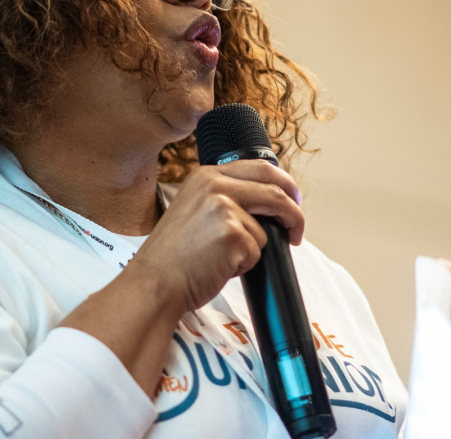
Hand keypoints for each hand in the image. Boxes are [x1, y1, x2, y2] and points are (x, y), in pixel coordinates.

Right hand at [128, 159, 304, 313]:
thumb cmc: (173, 256)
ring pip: (266, 228)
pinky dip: (245, 265)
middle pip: (275, 190)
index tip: (293, 198)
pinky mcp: (232, 232)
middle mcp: (214, 184)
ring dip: (253, 249)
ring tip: (223, 259)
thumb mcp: (194, 209)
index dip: (283, 184)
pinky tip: (219, 267)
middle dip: (293, 211)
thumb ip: (223, 197)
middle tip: (296, 228)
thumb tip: (266, 205)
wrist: (154, 283)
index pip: (260, 168)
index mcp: (205, 175)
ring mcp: (224, 206)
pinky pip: (257, 251)